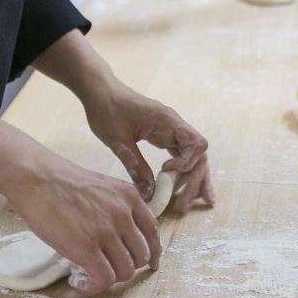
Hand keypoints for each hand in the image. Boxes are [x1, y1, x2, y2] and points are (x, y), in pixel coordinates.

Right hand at [1, 153, 159, 296]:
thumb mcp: (101, 186)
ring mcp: (107, 231)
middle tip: (103, 266)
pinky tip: (77, 280)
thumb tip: (116, 234)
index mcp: (129, 196)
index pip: (152, 231)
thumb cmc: (60, 181)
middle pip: (140, 256)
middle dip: (124, 266)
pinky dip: (93, 287)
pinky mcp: (86, 248)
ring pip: (124, 271)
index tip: (148, 264)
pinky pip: (104, 279)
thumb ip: (115, 206)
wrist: (36, 178)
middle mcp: (124, 214)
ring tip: (87, 273)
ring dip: (107, 278)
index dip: (152, 252)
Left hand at [81, 77, 215, 213]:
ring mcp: (171, 131)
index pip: (197, 144)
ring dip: (193, 179)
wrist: (100, 91)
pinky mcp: (163, 136)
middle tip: (182, 206)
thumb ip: (136, 166)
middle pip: (198, 155)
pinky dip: (183, 172)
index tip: (165, 173)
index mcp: (168, 121)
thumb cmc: (108, 110)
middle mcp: (175, 125)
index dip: (186, 164)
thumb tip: (149, 194)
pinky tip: (182, 188)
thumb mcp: (119, 141)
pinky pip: (181, 155)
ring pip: (193, 157)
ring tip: (195, 203)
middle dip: (193, 181)